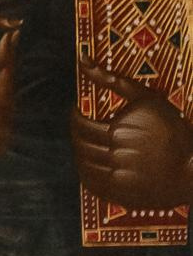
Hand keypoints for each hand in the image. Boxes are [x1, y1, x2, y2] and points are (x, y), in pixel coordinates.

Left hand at [74, 79, 192, 209]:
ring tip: (91, 143)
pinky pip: (90, 183)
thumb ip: (112, 79)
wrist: (191, 170)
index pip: (80, 124)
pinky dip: (87, 171)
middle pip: (80, 145)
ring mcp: (116, 179)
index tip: (77, 111)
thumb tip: (82, 59)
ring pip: (83, 165)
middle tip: (83, 127)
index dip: (74, 116)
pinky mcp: (119, 196)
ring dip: (81, 152)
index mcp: (118, 132)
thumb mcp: (147, 98)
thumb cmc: (171, 129)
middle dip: (77, 134)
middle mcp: (115, 157)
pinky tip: (96, 161)